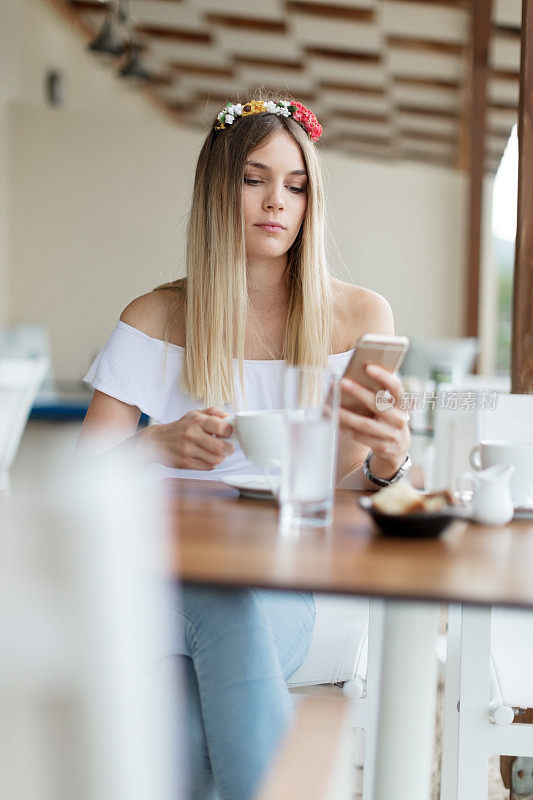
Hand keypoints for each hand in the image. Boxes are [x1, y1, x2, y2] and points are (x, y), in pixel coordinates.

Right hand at [149, 407, 233, 469]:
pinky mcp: (184, 463)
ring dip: (221, 457)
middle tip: (228, 447)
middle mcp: (191, 435)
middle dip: (229, 449)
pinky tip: (207, 457)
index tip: (229, 433)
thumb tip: (230, 418)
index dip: (230, 431)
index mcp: (196, 421)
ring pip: (216, 459)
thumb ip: (214, 413)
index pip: (222, 427)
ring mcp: (187, 450)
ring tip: (217, 452)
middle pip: (221, 447)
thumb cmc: (180, 427)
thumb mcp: (195, 414)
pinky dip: (211, 463)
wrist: (156, 441)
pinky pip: (207, 467)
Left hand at [340, 364, 409, 478]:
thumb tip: (352, 377)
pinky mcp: (382, 448)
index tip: (368, 367)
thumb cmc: (387, 419)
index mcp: (402, 404)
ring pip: (365, 424)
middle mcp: (400, 420)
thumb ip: (378, 394)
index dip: (384, 377)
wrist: (398, 449)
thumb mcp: (390, 407)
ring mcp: (392, 435)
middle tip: (341, 382)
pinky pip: (360, 436)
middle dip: (359, 392)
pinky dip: (345, 428)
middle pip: (377, 404)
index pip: (396, 388)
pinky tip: (334, 420)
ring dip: (346, 415)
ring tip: (329, 407)